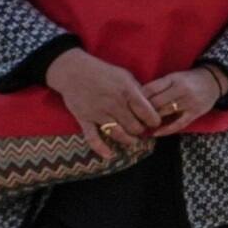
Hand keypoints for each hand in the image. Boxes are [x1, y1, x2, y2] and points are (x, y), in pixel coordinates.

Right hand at [45, 49, 160, 158]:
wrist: (73, 71)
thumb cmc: (102, 71)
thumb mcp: (124, 75)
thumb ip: (137, 90)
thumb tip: (149, 104)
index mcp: (127, 91)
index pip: (147, 112)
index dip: (154, 121)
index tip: (155, 122)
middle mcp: (114, 104)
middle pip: (134, 127)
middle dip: (141, 131)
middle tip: (142, 130)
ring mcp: (98, 113)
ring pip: (118, 134)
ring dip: (128, 140)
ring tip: (132, 140)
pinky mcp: (84, 119)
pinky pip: (93, 138)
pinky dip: (101, 149)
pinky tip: (110, 155)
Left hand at [140, 67, 223, 137]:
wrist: (213, 81)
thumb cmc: (188, 79)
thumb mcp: (174, 77)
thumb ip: (158, 86)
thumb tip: (136, 97)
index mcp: (174, 78)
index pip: (151, 89)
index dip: (138, 98)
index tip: (128, 104)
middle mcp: (181, 89)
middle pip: (156, 102)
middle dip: (143, 111)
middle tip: (132, 117)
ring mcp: (189, 102)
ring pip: (165, 113)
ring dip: (152, 120)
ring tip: (141, 125)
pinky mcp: (195, 113)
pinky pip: (179, 124)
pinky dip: (166, 130)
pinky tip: (156, 134)